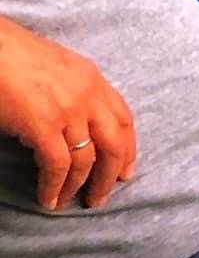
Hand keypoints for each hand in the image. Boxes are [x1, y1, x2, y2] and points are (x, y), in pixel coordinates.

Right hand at [0, 21, 137, 209]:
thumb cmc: (10, 55)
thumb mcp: (55, 68)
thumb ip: (72, 92)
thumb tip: (74, 125)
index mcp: (92, 78)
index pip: (123, 119)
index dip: (128, 148)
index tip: (125, 171)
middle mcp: (87, 94)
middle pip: (115, 143)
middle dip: (110, 175)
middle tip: (101, 196)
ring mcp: (68, 109)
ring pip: (87, 159)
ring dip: (79, 186)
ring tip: (67, 202)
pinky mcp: (42, 124)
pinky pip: (58, 165)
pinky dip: (55, 186)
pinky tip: (48, 198)